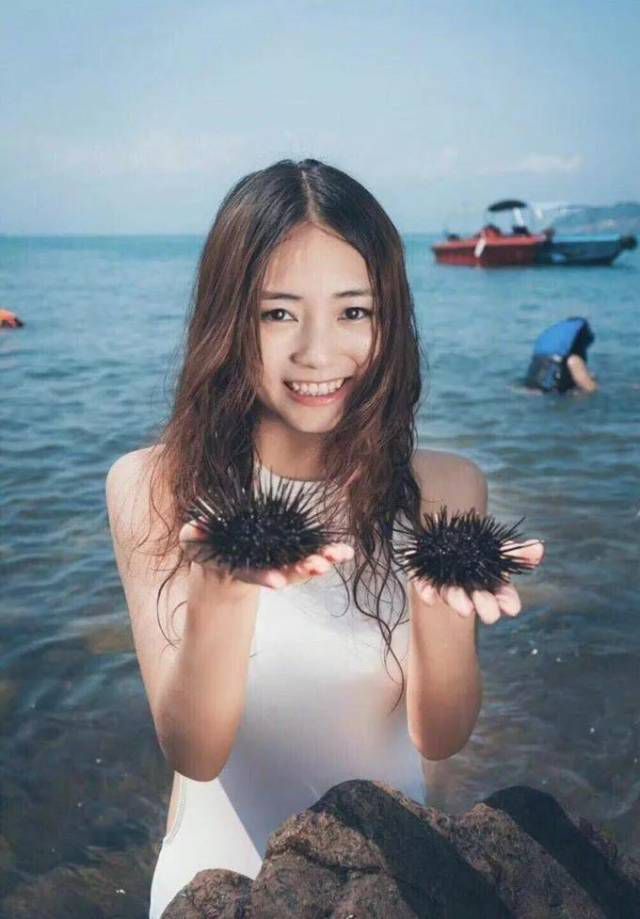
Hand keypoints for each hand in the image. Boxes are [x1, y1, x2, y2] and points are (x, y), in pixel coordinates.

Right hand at [179, 521, 353, 590]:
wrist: (221, 560)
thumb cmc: (206, 545)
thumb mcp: (194, 541)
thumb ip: (195, 535)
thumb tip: (197, 529)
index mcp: (238, 565)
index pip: (251, 573)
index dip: (264, 577)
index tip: (278, 583)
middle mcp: (261, 568)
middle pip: (284, 572)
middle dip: (303, 569)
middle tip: (320, 566)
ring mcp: (277, 564)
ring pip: (301, 566)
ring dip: (322, 561)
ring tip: (340, 556)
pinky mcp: (289, 556)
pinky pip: (309, 555)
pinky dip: (326, 554)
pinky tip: (346, 552)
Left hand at [411, 539, 544, 624]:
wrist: (440, 544)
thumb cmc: (473, 552)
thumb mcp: (496, 549)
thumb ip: (516, 551)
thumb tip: (539, 547)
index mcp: (489, 585)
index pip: (503, 596)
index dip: (508, 602)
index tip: (513, 608)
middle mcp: (468, 590)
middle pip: (479, 601)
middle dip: (485, 608)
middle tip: (490, 615)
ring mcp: (446, 587)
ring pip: (453, 596)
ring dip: (459, 602)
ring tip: (464, 608)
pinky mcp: (425, 580)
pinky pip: (424, 587)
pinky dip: (427, 592)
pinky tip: (428, 597)